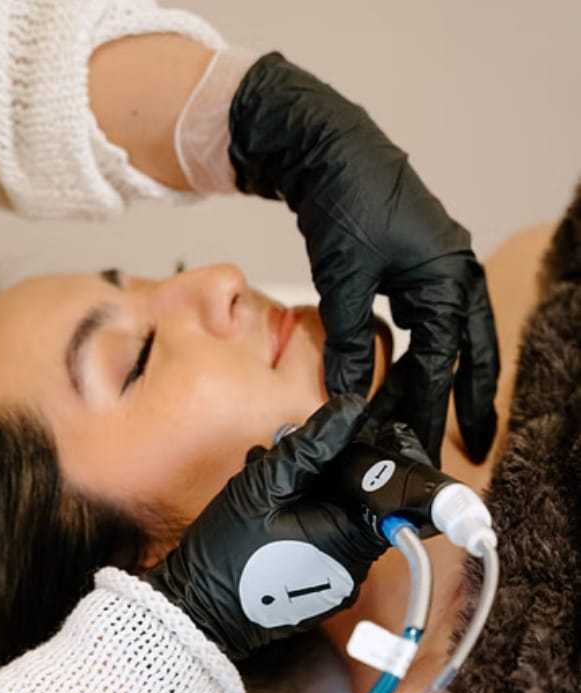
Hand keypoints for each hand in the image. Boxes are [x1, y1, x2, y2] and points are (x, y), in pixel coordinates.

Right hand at [143, 395, 385, 660]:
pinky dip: (306, 517)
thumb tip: (352, 410)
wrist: (198, 608)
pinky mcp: (323, 588)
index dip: (371, 454)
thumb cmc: (226, 552)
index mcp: (349, 539)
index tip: (350, 435)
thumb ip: (312, 446)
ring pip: (342, 517)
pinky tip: (271, 506)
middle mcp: (355, 566)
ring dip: (314, 491)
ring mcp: (339, 580)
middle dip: (331, 469)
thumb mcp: (263, 486)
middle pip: (363, 500)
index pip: (390, 488)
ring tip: (271, 476)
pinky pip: (327, 540)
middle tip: (291, 452)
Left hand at [228, 52, 499, 464]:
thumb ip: (350, 343)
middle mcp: (451, 272)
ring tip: (433, 412)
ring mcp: (434, 265)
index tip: (429, 444)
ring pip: (446, 333)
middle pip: (467, 350)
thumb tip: (348, 396)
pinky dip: (419, 344)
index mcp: (447, 279)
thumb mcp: (344, 282)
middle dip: (466, 396)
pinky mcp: (410, 260)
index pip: (445, 363)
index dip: (435, 408)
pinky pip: (425, 315)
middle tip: (470, 441)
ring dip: (439, 372)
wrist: (325, 147)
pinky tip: (406, 365)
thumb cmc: (344, 202)